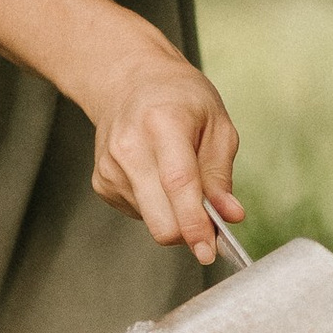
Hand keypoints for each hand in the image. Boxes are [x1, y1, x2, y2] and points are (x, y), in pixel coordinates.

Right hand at [85, 38, 244, 261]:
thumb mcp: (217, 124)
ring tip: (178, 175)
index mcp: (162, 123)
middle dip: (188, 231)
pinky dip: (157, 206)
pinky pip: (139, 214)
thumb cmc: (180, 99)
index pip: (178, 184)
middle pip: (159, 218)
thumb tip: (230, 216)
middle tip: (210, 221)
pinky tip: (157, 175)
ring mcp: (110, 167)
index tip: (209, 250)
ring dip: (174, 214)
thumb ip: (221, 174)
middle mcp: (129, 147)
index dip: (195, 223)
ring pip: (152, 221)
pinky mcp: (102, 183)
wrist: (129, 82)